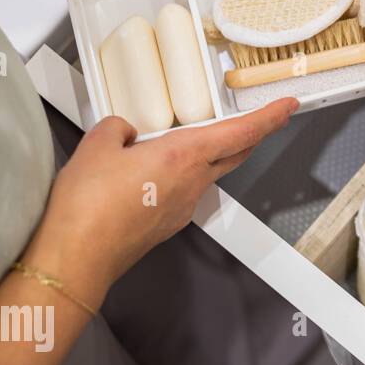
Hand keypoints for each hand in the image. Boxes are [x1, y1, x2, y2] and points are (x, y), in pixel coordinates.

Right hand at [22, 98, 296, 304]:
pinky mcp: (168, 223)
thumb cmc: (88, 208)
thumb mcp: (96, 146)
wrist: (77, 258)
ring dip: (205, 155)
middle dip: (250, 134)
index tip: (288, 105)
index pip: (243, 132)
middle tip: (256, 118)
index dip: (270, 117)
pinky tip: (148, 173)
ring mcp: (183, 206)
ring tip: (175, 141)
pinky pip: (182, 191)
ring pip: (206, 172)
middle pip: (234, 153)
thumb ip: (118, 128)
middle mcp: (193, 182)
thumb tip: (124, 131)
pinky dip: (177, 176)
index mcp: (184, 156)